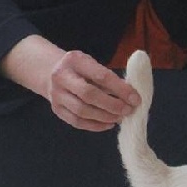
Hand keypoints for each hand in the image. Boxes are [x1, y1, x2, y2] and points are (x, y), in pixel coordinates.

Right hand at [0, 35, 140, 131]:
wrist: (50, 72)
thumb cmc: (81, 70)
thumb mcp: (93, 65)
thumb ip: (110, 79)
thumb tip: (132, 97)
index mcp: (75, 60)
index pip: (101, 76)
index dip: (120, 89)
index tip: (135, 99)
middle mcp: (61, 76)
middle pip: (89, 95)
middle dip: (112, 105)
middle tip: (128, 110)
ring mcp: (56, 94)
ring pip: (83, 111)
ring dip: (105, 117)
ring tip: (120, 117)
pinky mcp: (57, 109)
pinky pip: (78, 122)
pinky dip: (96, 125)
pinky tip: (109, 124)